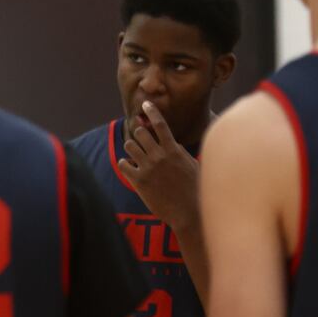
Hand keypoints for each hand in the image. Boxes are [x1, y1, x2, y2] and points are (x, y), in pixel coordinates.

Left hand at [119, 101, 200, 229]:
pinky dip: (125, 164)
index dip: (151, 111)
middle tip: (142, 142)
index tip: (145, 104)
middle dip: (139, 135)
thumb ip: (179, 152)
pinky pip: (123, 163)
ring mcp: (147, 167)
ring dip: (132, 148)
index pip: (160, 124)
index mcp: (174, 150)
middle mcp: (159, 156)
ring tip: (137, 156)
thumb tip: (171, 143)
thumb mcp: (192, 165)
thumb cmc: (194, 190)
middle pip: (140, 132)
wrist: (188, 213)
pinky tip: (131, 169)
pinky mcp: (138, 180)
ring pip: (129, 145)